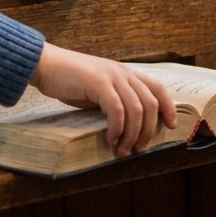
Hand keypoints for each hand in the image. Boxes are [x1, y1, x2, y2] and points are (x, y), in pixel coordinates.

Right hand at [29, 43, 177, 156]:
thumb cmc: (68, 80)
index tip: (170, 126)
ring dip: (132, 135)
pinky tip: (110, 139)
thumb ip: (113, 100)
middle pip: (150, 104)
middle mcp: (122, 72)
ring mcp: (111, 76)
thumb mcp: (97, 89)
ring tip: (123, 150)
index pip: (157, 88)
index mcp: (124, 72)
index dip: (168, 107)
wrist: (45, 65)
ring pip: (137, 110)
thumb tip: (127, 127)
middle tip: (137, 150)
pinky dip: (117, 129)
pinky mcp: (98, 82)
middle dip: (148, 132)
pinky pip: (117, 111)